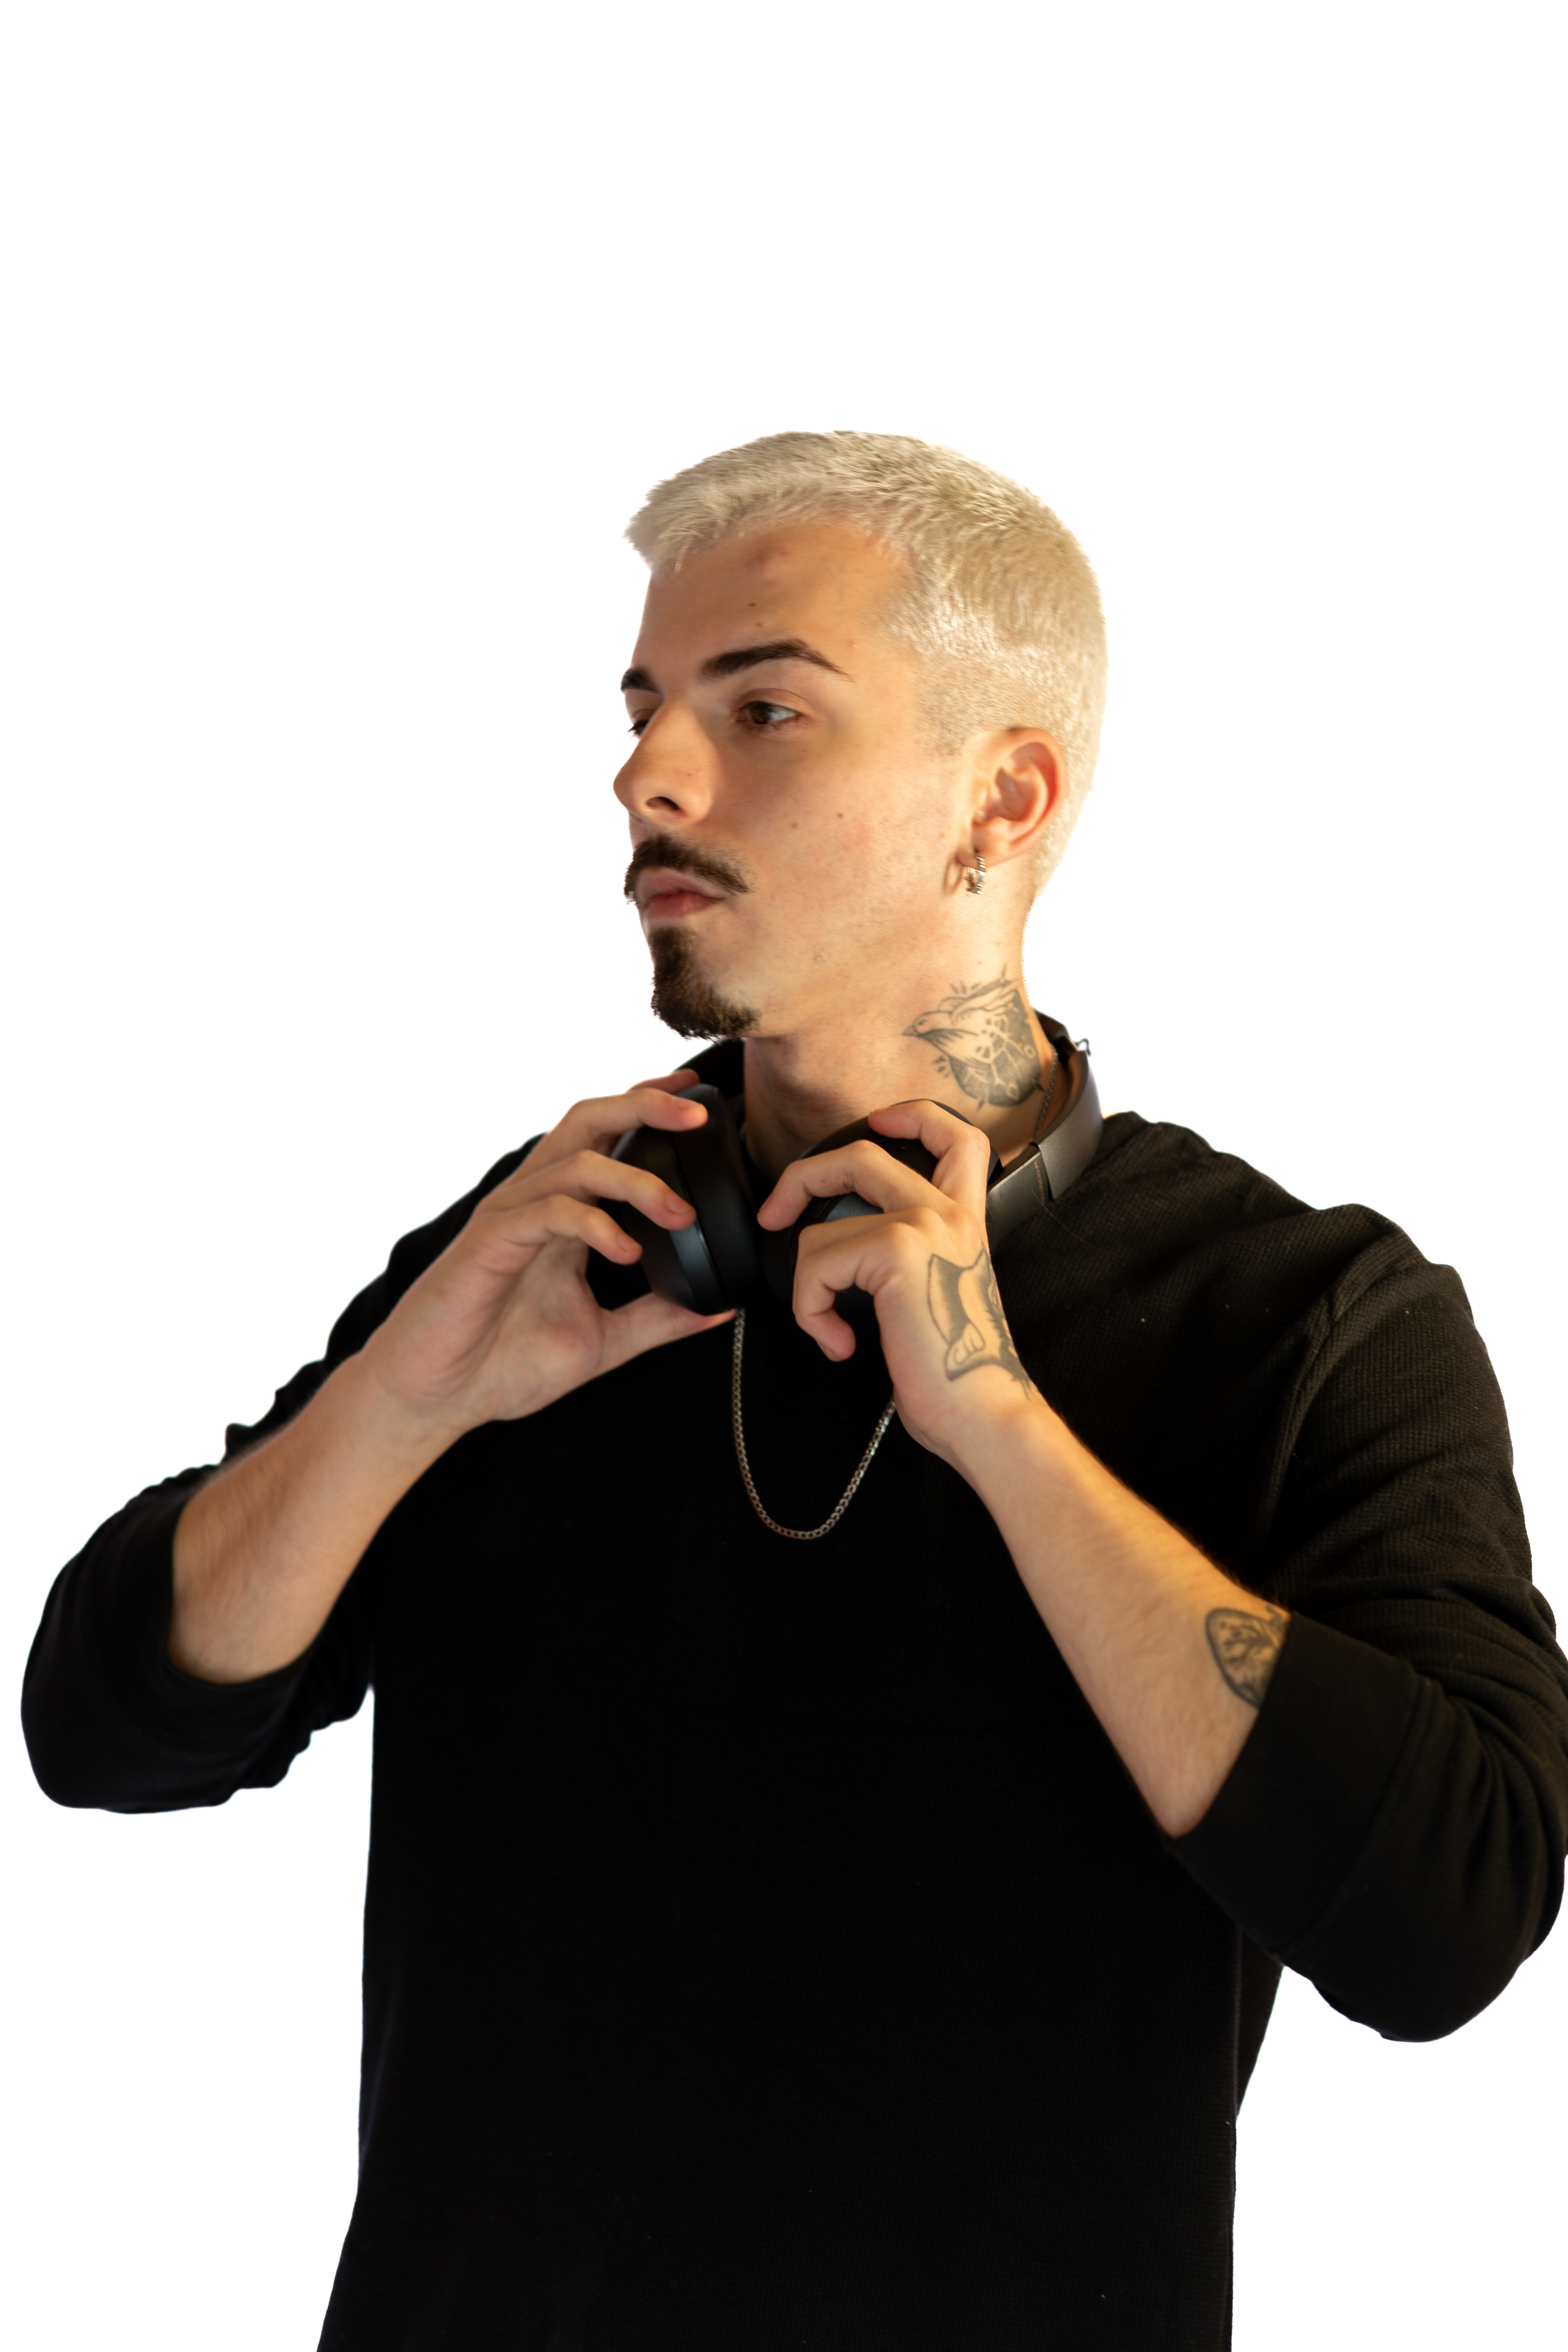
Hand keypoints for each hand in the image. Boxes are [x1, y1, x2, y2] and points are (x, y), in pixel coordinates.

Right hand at [357, 1070, 733, 1445]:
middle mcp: (535, 1201)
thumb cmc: (503, 1364)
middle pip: (587, 1121)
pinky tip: (627, 1250)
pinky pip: (548, 1212)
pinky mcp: (490, 1244)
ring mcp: (510, 1218)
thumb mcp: (602, 1342)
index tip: (699, 1096)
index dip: (648, 1108)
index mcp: (561, 1213)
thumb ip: (657, 1319)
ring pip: (575, 1163)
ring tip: (681, 1215)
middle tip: (698, 1113)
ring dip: (636, 1181)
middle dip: (644, 1107)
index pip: (605, 1138)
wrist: (438, 1398)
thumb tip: (720, 1308)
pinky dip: (594, 1225)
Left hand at [755, 1100, 1039, 1467]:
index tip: (874, 1123)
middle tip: (775, 1215)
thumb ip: (912, 1254)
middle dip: (800, 1177)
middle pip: (862, 1151)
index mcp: (965, 1220)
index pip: (955, 1136)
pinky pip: (815, 1265)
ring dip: (806, 1286)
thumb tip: (845, 1247)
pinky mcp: (895, 1250)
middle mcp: (950, 1213)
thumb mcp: (940, 1292)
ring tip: (830, 1324)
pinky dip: (811, 1311)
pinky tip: (841, 1342)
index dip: (910, 1115)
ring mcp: (924, 1225)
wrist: (981, 1412)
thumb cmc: (956, 1370)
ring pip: (820, 1227)